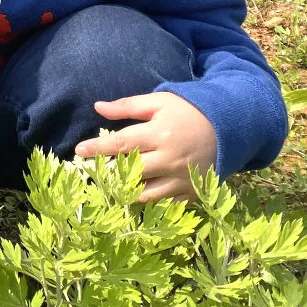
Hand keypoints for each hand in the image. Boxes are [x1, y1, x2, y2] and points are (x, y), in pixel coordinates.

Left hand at [73, 92, 216, 202]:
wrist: (228, 127)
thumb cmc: (188, 111)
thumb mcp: (159, 101)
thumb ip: (127, 106)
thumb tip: (97, 107)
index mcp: (161, 134)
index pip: (121, 144)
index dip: (98, 148)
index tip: (78, 151)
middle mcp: (170, 159)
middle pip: (130, 173)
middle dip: (107, 173)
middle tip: (90, 172)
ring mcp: (181, 179)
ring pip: (145, 195)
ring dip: (124, 192)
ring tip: (109, 186)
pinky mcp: (191, 193)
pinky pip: (164, 205)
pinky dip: (147, 202)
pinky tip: (133, 196)